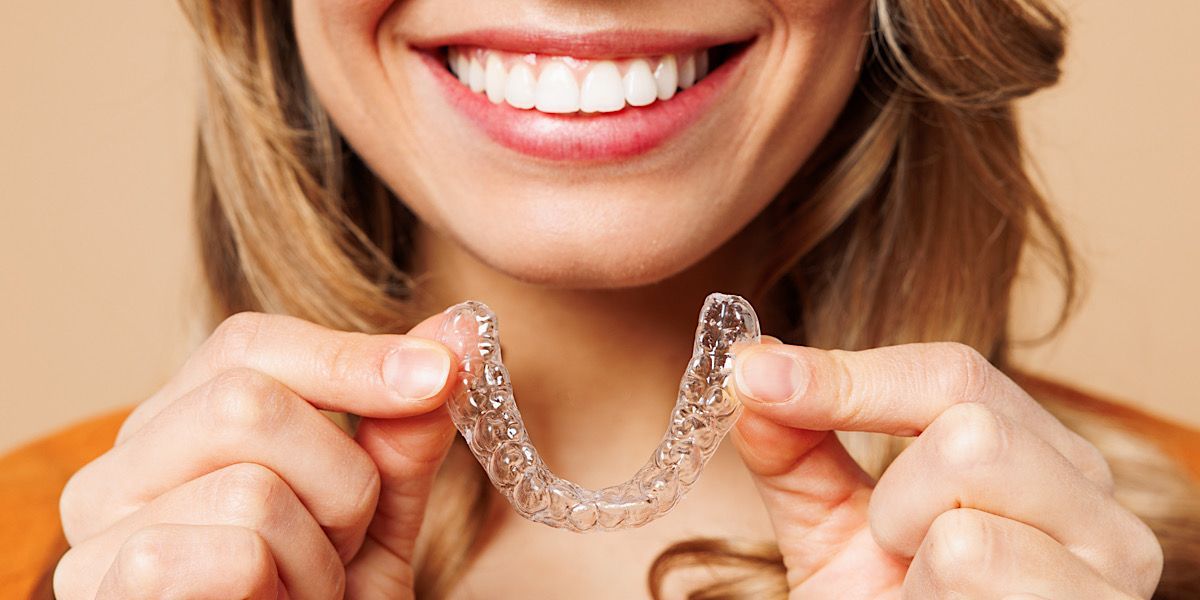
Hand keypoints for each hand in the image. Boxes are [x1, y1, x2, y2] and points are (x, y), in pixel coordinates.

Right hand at [54, 311, 458, 598]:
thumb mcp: (376, 517)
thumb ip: (401, 433)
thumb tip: (456, 332)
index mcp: (174, 433)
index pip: (250, 345)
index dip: (351, 357)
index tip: (440, 374)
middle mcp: (115, 474)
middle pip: (246, 399)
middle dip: (339, 477)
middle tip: (343, 541)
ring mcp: (96, 540)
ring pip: (251, 488)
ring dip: (318, 555)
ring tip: (305, 593)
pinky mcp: (110, 596)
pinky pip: (237, 557)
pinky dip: (287, 592)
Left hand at [730, 340, 1162, 598]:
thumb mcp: (831, 529)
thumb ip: (794, 450)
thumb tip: (753, 370)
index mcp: (1034, 454)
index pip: (953, 374)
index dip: (847, 374)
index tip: (753, 379)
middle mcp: (1091, 497)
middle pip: (970, 424)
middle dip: (896, 493)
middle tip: (894, 551)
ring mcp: (1110, 561)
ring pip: (971, 488)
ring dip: (911, 547)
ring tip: (924, 591)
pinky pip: (970, 556)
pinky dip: (928, 594)